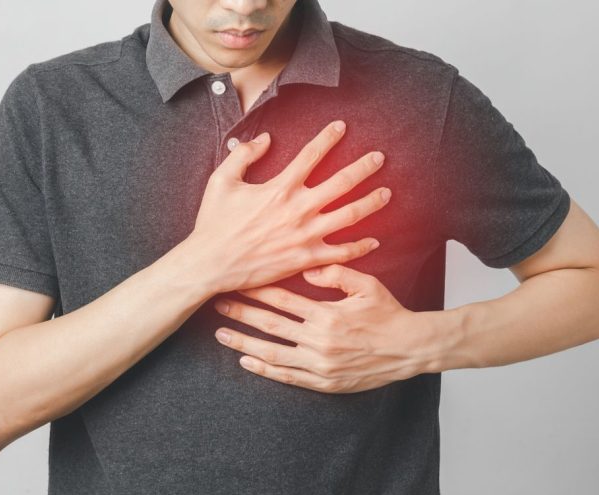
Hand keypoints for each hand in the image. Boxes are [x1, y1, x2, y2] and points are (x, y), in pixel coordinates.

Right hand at [187, 120, 390, 292]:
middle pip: (341, 183)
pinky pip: (341, 253)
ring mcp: (305, 235)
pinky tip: (374, 239)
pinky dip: (360, 246)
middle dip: (364, 167)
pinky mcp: (306, 259)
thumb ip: (243, 155)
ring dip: (371, 202)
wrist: (210, 264)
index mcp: (279, 188)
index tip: (342, 126)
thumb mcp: (221, 181)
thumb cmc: (213, 223)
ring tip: (387, 193)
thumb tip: (266, 139)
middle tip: (380, 157)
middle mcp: (298, 209)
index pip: (311, 155)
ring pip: (349, 216)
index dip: (328, 137)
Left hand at [213, 264, 431, 393]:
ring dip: (243, 343)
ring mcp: (319, 364)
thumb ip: (337, 274)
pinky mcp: (324, 382)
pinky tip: (246, 362)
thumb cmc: (389, 314)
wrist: (409, 348)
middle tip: (217, 303)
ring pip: (272, 353)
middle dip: (241, 313)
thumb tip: (308, 268)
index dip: (256, 290)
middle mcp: (318, 340)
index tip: (236, 282)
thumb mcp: (367, 285)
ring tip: (221, 334)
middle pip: (270, 325)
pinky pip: (287, 376)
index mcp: (326, 314)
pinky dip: (264, 370)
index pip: (282, 300)